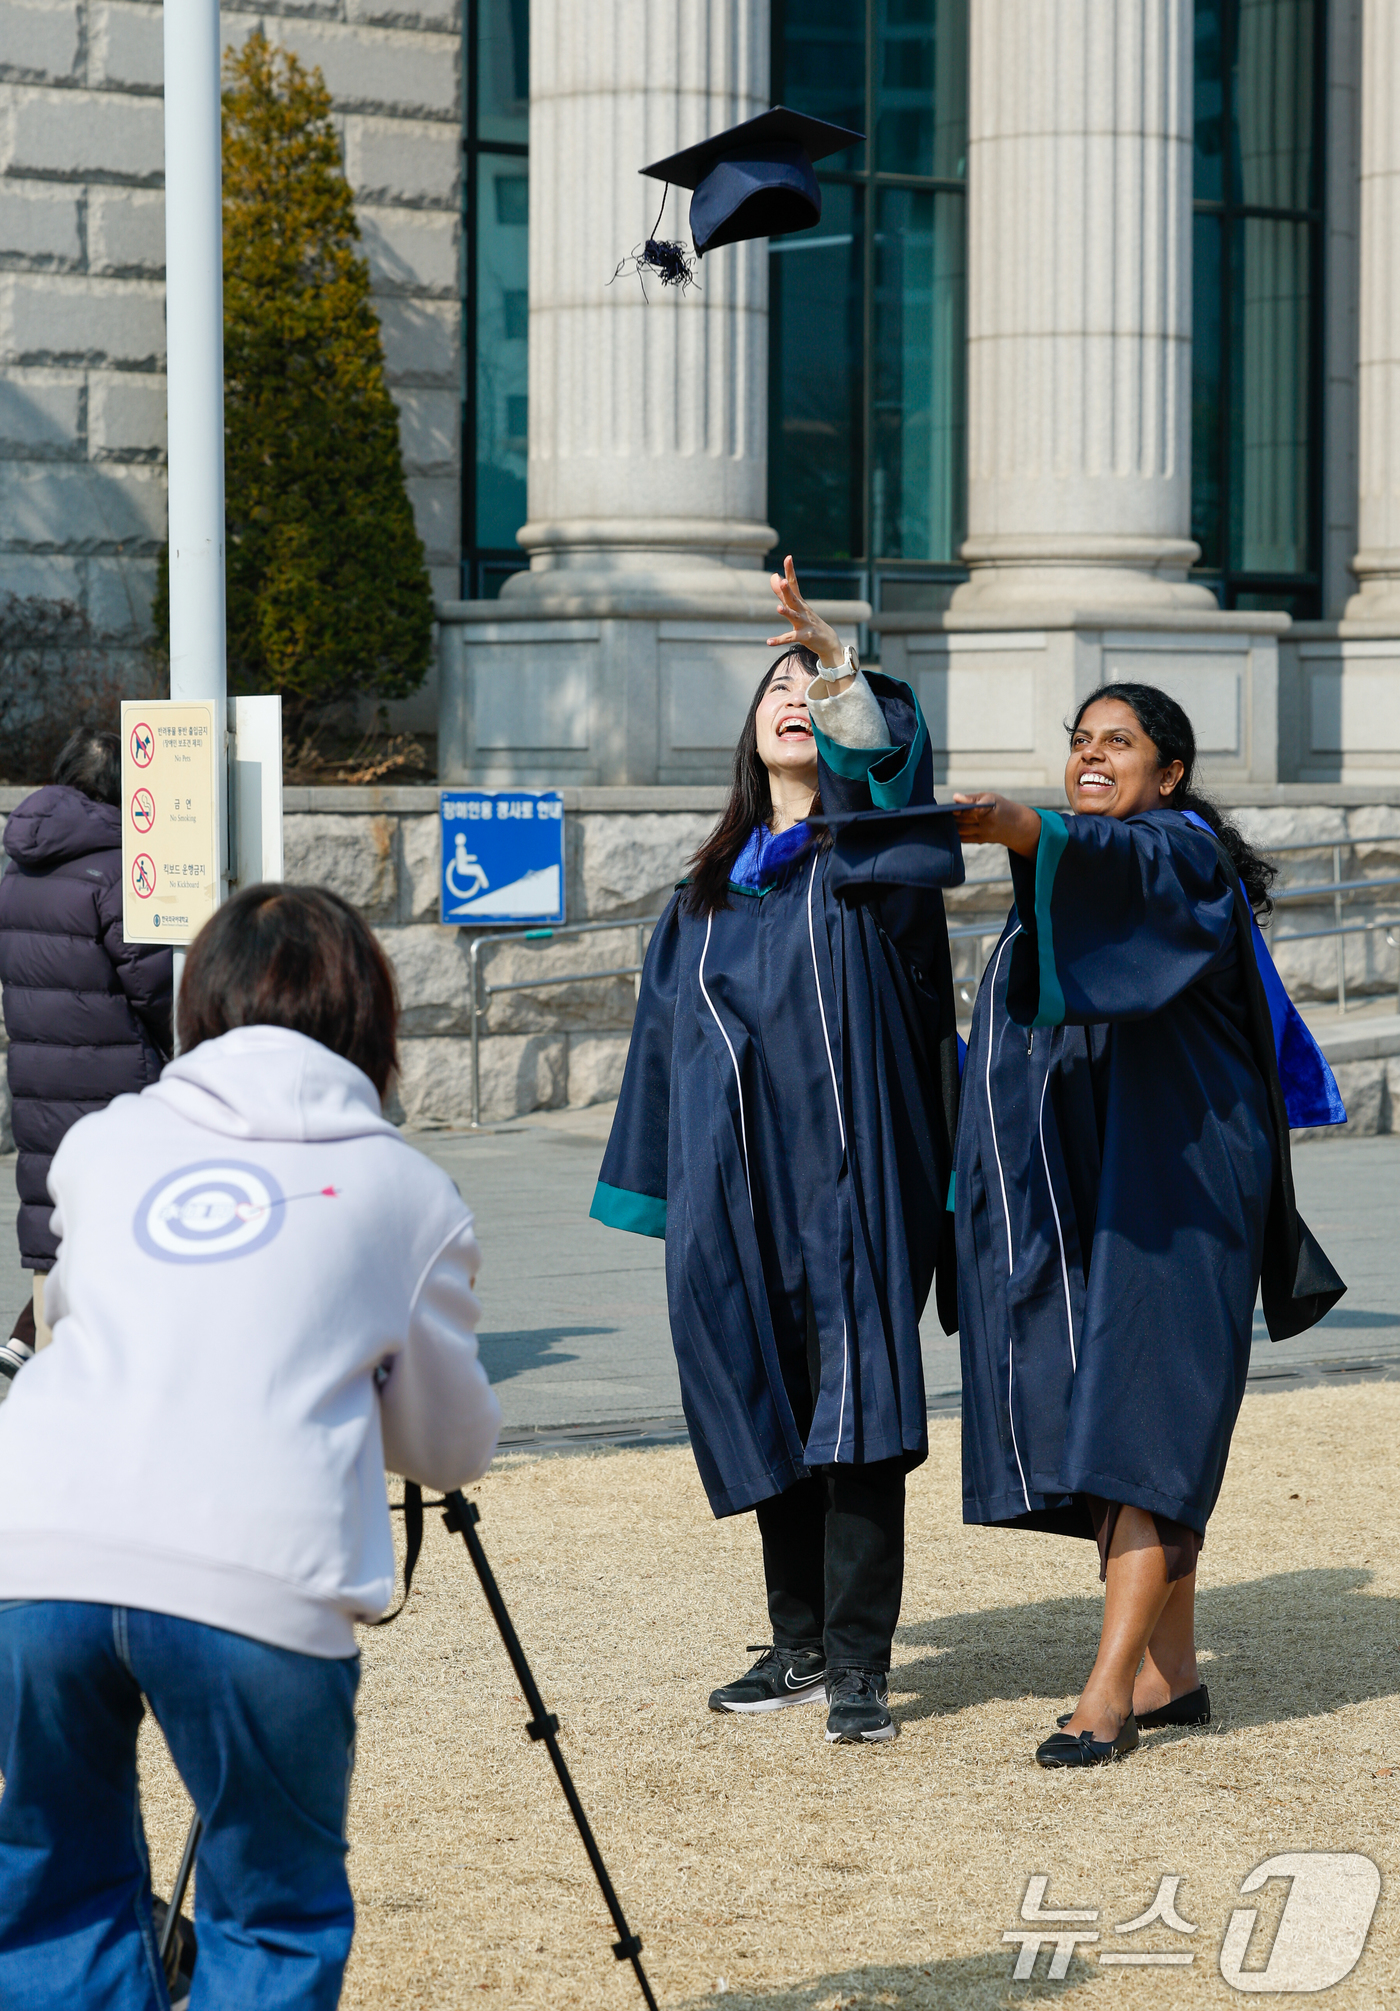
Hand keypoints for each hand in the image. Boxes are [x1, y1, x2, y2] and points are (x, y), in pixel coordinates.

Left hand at [766, 555, 843, 670]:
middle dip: (788, 590)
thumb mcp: (796, 606)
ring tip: (778, 608)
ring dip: (787, 612)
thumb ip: (782, 592)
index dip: (791, 571)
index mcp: (799, 602)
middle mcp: (802, 610)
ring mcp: (804, 623)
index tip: (788, 557)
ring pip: (794, 617)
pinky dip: (779, 640)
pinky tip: (769, 642)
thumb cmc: (809, 621)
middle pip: (794, 598)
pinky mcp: (804, 637)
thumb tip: (774, 576)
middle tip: (783, 580)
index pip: (794, 584)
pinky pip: (790, 638)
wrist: (828, 641)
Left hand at [952, 793, 1042, 858]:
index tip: (952, 808)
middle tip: (942, 812)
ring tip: (944, 819)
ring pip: (961, 831)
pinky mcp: (981, 841)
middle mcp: (987, 824)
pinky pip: (963, 839)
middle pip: (963, 820)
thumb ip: (971, 798)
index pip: (974, 810)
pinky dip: (955, 834)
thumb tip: (955, 797)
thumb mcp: (990, 797)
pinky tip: (950, 828)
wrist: (1016, 825)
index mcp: (990, 810)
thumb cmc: (999, 807)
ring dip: (951, 825)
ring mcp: (984, 834)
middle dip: (952, 817)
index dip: (961, 809)